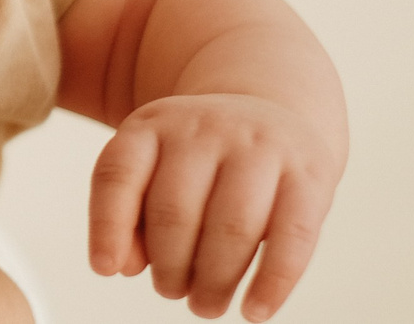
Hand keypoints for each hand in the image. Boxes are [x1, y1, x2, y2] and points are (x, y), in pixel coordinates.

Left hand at [89, 92, 340, 320]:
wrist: (272, 109)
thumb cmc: (200, 160)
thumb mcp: (154, 167)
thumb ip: (128, 214)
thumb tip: (122, 266)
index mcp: (151, 125)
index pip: (117, 174)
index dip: (107, 226)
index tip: (104, 270)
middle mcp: (203, 128)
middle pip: (175, 210)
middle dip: (170, 266)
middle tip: (172, 292)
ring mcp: (258, 147)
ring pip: (231, 226)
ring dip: (214, 279)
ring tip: (205, 305)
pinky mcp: (310, 173)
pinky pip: (292, 236)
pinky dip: (272, 282)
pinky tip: (255, 311)